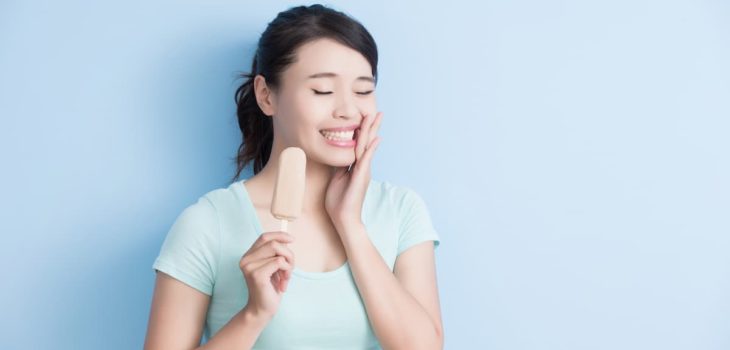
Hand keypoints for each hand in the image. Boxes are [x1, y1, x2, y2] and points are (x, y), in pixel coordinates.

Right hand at [239, 231, 295, 320]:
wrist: (262, 310)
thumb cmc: (270, 289)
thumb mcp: (273, 267)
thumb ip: (276, 254)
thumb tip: (287, 239)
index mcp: (248, 256)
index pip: (264, 237)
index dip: (279, 235)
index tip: (292, 240)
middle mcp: (246, 259)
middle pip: (274, 243)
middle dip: (288, 254)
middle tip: (290, 269)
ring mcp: (249, 266)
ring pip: (278, 250)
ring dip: (289, 263)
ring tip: (286, 277)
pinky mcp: (257, 275)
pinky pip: (279, 262)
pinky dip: (287, 271)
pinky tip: (283, 283)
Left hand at [325, 111, 382, 229]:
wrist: (344, 218)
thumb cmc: (339, 201)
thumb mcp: (337, 179)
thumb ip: (340, 166)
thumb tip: (338, 156)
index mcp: (355, 166)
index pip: (359, 144)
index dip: (362, 131)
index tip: (364, 117)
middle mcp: (362, 166)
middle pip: (367, 142)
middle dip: (371, 126)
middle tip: (378, 112)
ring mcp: (363, 171)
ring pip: (367, 146)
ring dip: (371, 131)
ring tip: (376, 117)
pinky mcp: (361, 177)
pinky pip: (366, 159)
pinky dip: (370, 149)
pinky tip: (375, 139)